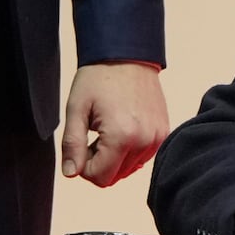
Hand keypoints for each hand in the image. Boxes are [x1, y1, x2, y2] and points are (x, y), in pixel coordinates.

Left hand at [61, 62, 168, 186]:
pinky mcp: (163, 133)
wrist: (128, 56)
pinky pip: (143, 157)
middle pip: (116, 177)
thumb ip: (72, 145)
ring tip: (108, 130)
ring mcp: (157, 138)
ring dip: (115, 157)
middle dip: (100, 163)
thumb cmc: (99, 78)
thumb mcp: (76, 109)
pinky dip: (130, 150)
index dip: (84, 167)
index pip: (101, 178)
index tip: (82, 145)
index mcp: (122, 137)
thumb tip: (71, 173)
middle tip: (94, 136)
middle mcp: (145, 142)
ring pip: (129, 169)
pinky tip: (123, 128)